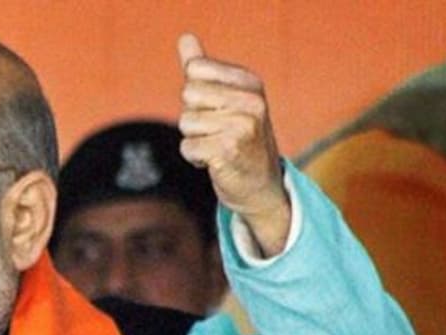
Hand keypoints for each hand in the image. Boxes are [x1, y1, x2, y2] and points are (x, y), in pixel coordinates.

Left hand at [177, 33, 290, 255]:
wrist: (260, 185)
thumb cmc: (237, 138)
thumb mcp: (224, 98)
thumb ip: (202, 69)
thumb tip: (185, 38)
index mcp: (250, 82)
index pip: (195, 70)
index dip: (195, 93)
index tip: (215, 108)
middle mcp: (251, 100)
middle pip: (187, 94)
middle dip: (193, 117)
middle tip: (216, 131)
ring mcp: (243, 125)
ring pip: (185, 122)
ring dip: (195, 139)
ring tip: (218, 146)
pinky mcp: (229, 150)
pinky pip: (188, 147)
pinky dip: (195, 157)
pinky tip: (216, 161)